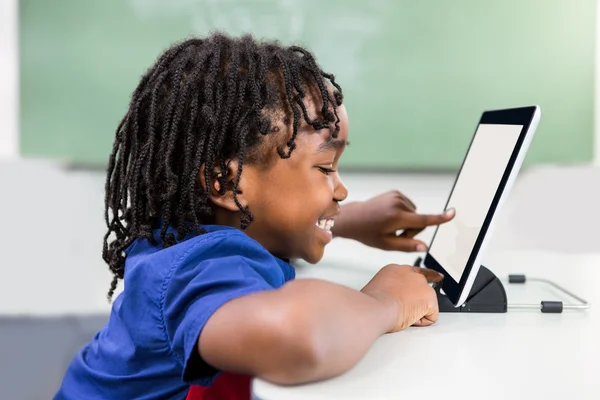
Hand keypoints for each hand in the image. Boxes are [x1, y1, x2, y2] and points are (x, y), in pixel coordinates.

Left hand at [332, 190, 454, 251]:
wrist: (353, 218)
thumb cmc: (368, 234)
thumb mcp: (386, 245)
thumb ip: (406, 246)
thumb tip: (425, 247)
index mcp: (396, 218)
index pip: (423, 220)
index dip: (440, 218)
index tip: (453, 213)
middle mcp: (398, 204)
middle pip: (420, 220)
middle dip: (412, 230)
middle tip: (395, 235)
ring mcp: (396, 196)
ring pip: (415, 214)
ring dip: (408, 222)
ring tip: (390, 225)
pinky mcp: (395, 192)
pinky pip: (409, 207)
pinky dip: (404, 213)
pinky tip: (389, 217)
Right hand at [361, 264, 441, 331]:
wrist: (375, 308)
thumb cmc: (371, 304)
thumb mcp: (377, 289)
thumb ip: (389, 289)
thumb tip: (392, 299)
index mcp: (394, 270)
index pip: (414, 272)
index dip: (420, 282)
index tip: (433, 278)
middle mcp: (410, 273)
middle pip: (423, 288)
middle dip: (418, 301)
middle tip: (405, 310)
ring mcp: (421, 284)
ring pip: (427, 303)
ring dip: (417, 312)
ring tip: (401, 313)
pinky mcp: (429, 297)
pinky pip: (431, 316)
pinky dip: (422, 322)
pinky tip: (408, 319)